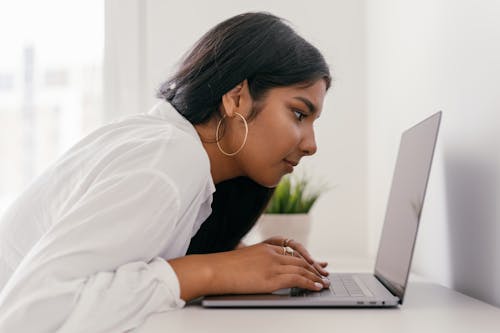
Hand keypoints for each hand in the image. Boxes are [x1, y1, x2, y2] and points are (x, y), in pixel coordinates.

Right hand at [208, 243, 329, 295]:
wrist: (213, 270)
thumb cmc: (222, 268)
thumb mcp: (243, 260)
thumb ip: (257, 262)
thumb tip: (261, 272)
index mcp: (264, 247)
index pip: (291, 249)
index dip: (305, 257)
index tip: (314, 262)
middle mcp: (271, 252)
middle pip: (300, 258)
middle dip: (314, 267)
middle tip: (324, 273)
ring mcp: (272, 264)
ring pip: (301, 268)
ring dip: (315, 276)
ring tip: (324, 283)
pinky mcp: (271, 277)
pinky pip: (297, 278)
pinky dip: (310, 282)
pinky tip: (316, 286)